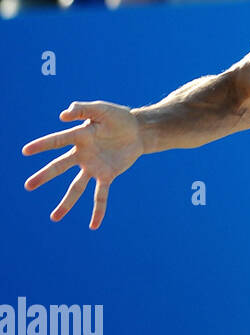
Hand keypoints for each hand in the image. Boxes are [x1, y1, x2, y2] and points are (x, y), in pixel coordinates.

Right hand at [22, 101, 143, 228]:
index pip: (57, 142)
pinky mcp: (107, 175)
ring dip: (66, 203)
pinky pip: (101, 195)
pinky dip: (98, 209)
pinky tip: (94, 225)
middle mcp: (82, 154)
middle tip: (28, 185)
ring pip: (76, 187)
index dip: (42, 145)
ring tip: (54, 217)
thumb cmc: (118, 117)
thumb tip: (63, 115)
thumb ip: (84, 109)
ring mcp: (93, 167)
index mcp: (79, 136)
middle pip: (60, 167)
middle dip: (44, 176)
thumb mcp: (102, 109)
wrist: (138, 131)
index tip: (26, 151)